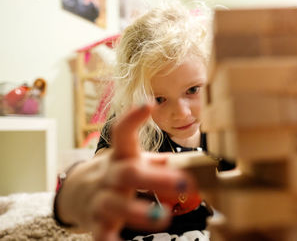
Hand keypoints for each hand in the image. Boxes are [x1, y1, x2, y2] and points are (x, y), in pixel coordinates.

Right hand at [56, 104, 195, 240]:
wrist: (77, 193)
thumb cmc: (115, 173)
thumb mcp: (131, 160)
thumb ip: (155, 160)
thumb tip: (183, 160)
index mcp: (120, 156)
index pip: (122, 133)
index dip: (133, 119)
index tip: (148, 105)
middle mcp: (110, 175)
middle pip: (128, 173)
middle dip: (155, 178)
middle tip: (183, 183)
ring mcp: (101, 199)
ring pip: (115, 204)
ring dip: (138, 211)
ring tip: (162, 218)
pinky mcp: (96, 222)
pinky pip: (102, 233)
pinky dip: (112, 240)